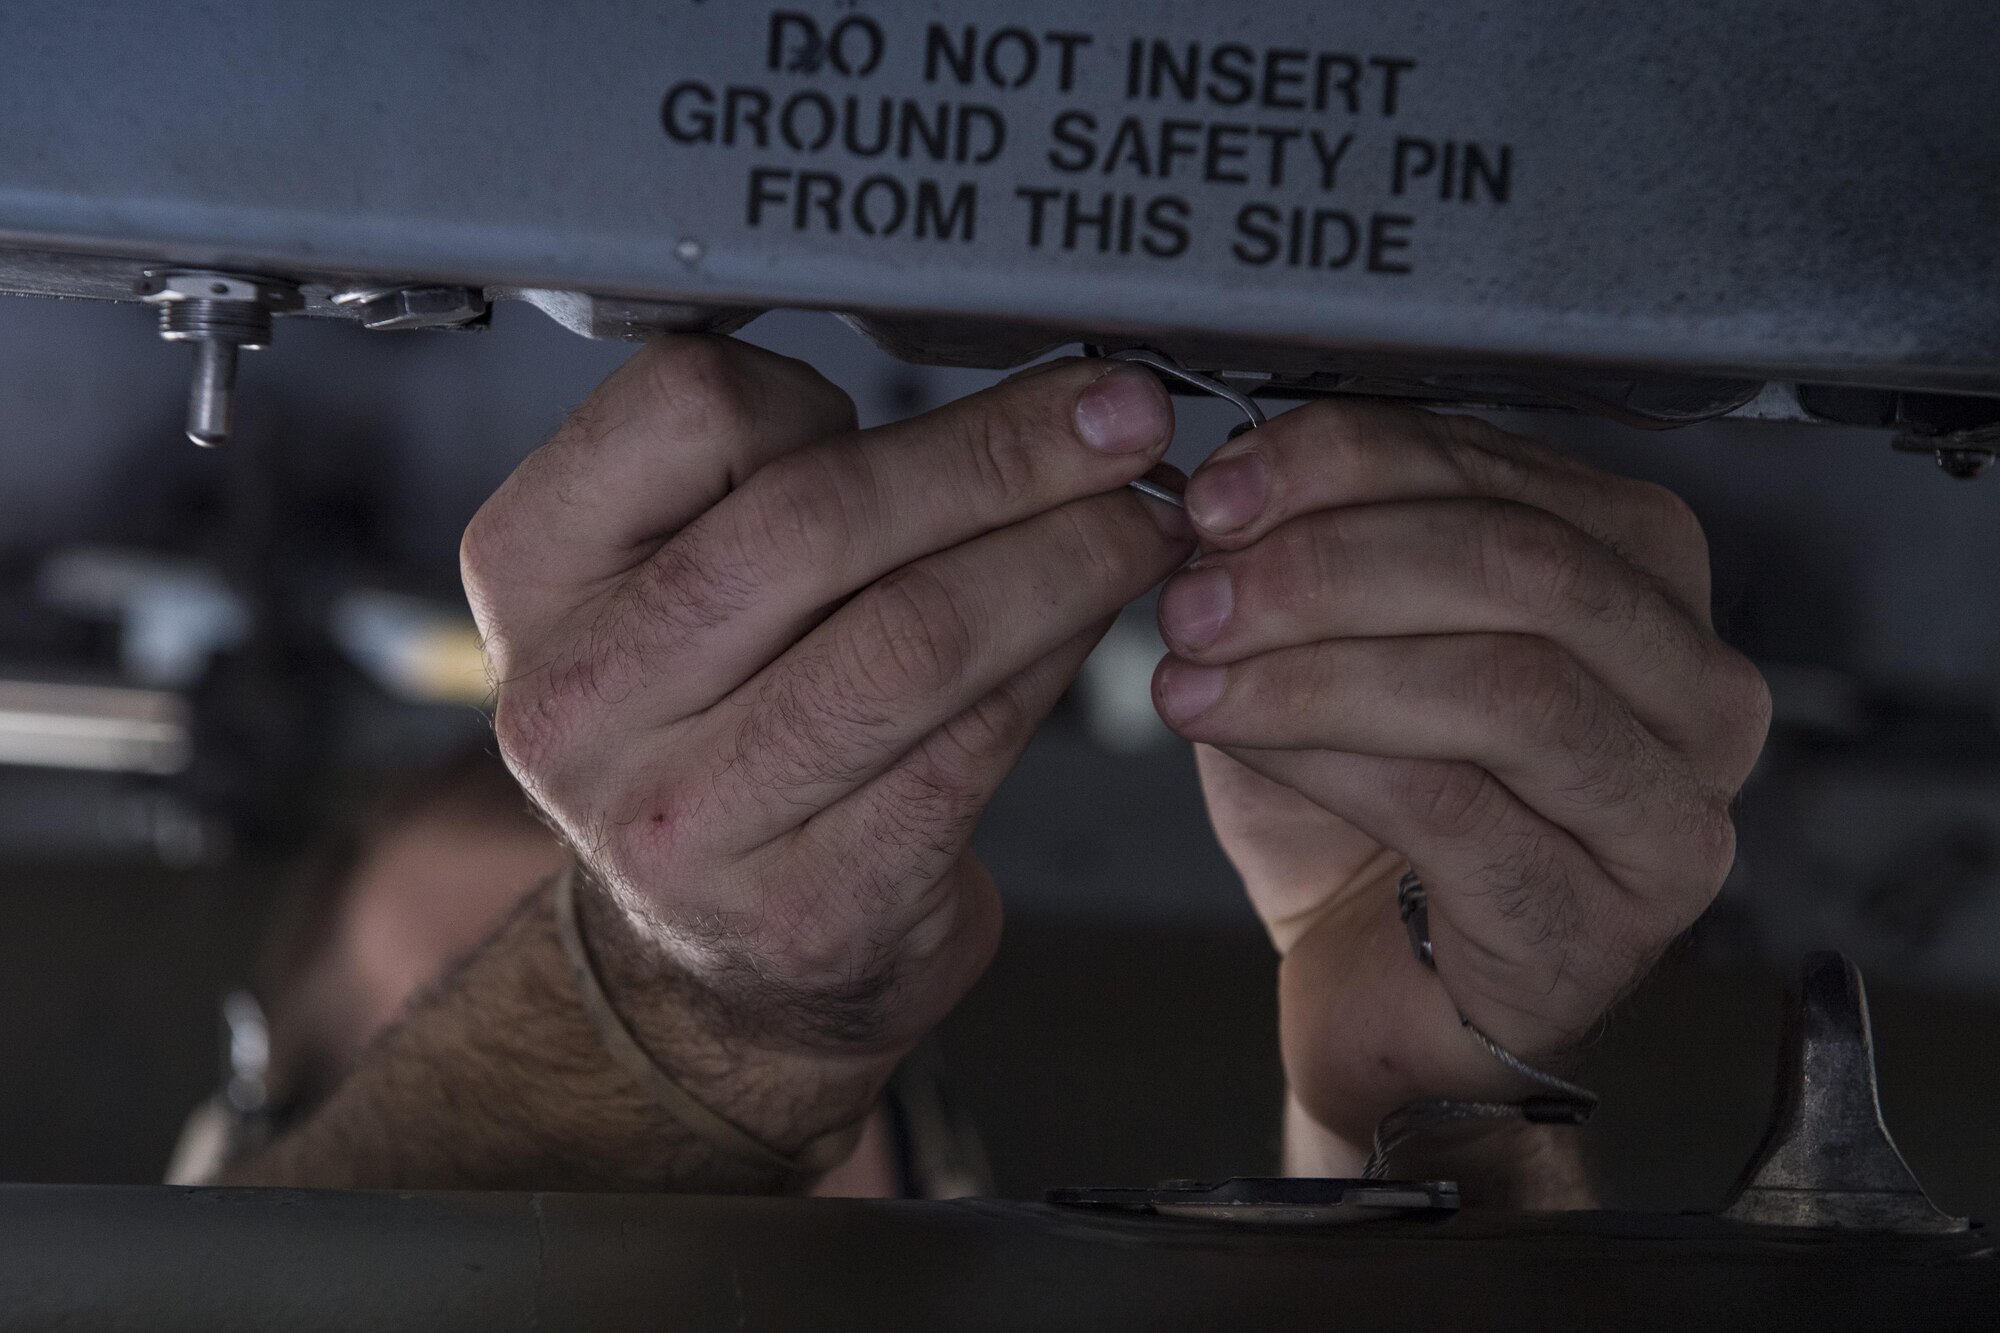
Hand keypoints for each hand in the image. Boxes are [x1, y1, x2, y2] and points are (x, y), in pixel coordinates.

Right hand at [461, 338, 1189, 1148]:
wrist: (717, 965)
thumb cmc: (718, 734)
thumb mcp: (670, 593)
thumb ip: (763, 487)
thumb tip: (994, 388)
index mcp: (531, 575)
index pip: (682, 405)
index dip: (826, 386)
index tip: (929, 390)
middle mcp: (582, 701)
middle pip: (817, 520)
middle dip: (1005, 455)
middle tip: (1122, 419)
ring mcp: (685, 820)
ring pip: (913, 635)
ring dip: (1063, 557)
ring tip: (1144, 517)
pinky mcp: (807, 906)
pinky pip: (968, 744)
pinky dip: (1055, 661)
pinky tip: (1100, 618)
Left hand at [1152, 402, 1769, 1163]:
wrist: (1375, 981)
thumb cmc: (1370, 805)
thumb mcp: (1340, 637)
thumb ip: (1322, 545)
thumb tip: (1231, 491)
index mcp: (1644, 574)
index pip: (1503, 470)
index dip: (1345, 462)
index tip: (1219, 492)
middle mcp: (1694, 687)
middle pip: (1523, 569)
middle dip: (1329, 567)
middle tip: (1196, 594)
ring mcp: (1667, 814)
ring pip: (1504, 687)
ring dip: (1316, 669)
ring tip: (1196, 673)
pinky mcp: (1600, 921)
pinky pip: (1456, 808)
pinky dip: (1326, 759)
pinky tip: (1240, 737)